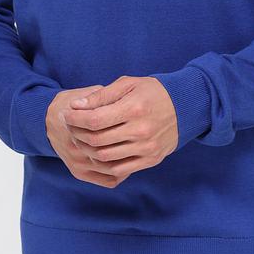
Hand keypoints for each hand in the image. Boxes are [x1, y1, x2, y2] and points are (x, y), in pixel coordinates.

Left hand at [60, 75, 178, 187]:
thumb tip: (76, 106)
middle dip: (77, 133)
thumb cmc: (153, 92)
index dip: (75, 119)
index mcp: (134, 108)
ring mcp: (146, 148)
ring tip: (81, 139)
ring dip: (87, 150)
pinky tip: (97, 152)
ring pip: (105, 158)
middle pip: (97, 140)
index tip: (67, 114)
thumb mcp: (128, 84)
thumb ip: (101, 95)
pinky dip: (103, 164)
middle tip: (70, 126)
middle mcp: (141, 131)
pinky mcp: (150, 160)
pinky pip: (119, 169)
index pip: (94, 120)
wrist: (186, 107)